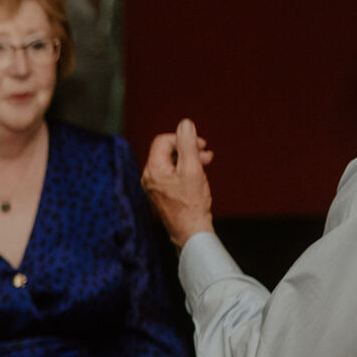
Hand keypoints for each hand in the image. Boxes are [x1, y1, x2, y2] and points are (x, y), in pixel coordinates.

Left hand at [140, 118, 216, 247]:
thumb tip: (185, 123)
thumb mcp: (193, 169)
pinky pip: (171, 175)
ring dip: (189, 159)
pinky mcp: (160, 195)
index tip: (201, 145)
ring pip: (170, 163)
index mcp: (153, 169)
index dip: (183, 138)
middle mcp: (149, 177)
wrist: (190, 232)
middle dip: (188, 149)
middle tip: (207, 154)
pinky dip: (185, 171)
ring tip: (207, 163)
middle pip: (166, 151)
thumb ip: (188, 145)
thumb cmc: (192, 203)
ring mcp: (153, 187)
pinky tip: (199, 177)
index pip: (163, 141)